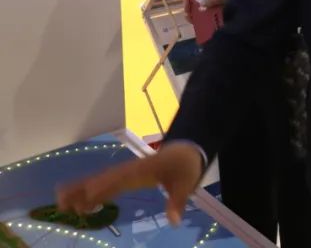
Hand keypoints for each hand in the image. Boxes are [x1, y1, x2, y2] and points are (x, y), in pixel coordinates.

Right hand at [56, 142, 202, 225]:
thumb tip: (174, 221)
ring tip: (61, 203)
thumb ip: (178, 202)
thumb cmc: (185, 168)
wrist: (187, 152)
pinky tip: (81, 204)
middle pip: (103, 179)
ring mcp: (127, 172)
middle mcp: (130, 170)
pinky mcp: (126, 176)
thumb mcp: (186, 185)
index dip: (105, 186)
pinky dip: (92, 191)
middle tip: (61, 201)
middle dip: (83, 188)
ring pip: (101, 180)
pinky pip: (106, 184)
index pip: (121, 179)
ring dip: (82, 190)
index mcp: (143, 170)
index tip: (87, 196)